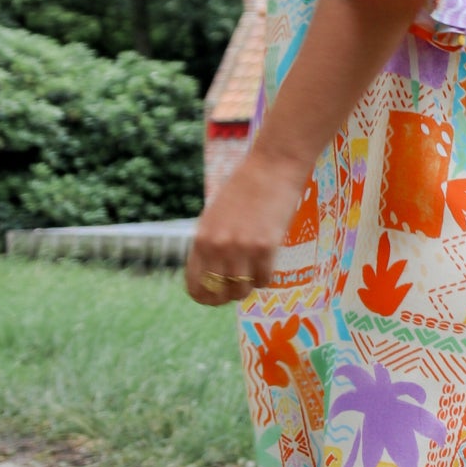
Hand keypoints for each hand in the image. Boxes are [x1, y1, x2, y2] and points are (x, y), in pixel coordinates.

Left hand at [185, 146, 307, 306]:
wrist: (271, 168)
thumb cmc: (243, 191)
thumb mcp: (215, 218)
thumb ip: (211, 246)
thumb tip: (213, 277)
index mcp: (201, 239)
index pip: (195, 286)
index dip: (205, 298)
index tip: (216, 298)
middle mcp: (217, 247)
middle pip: (220, 293)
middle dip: (230, 294)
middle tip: (240, 286)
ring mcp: (241, 248)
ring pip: (242, 290)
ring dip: (249, 285)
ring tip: (255, 270)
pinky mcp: (265, 247)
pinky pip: (264, 279)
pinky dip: (266, 276)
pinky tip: (268, 262)